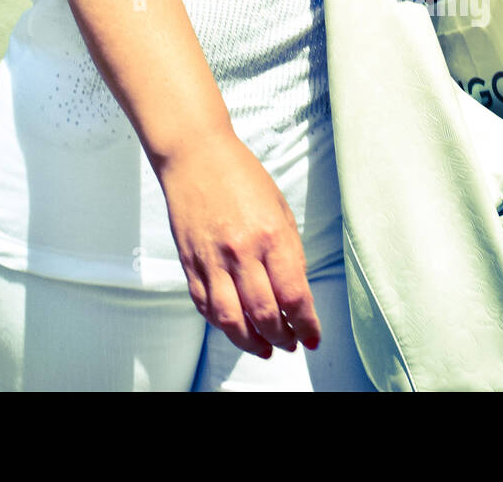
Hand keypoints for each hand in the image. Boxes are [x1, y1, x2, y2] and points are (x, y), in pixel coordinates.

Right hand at [156, 135, 320, 358]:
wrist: (195, 153)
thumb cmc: (240, 174)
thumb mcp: (279, 207)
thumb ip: (290, 251)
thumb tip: (296, 292)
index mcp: (271, 235)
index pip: (294, 296)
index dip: (307, 326)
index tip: (313, 337)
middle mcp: (241, 251)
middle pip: (265, 315)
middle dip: (283, 338)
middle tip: (291, 343)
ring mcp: (211, 259)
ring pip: (232, 320)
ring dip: (251, 343)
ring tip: (265, 347)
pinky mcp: (189, 261)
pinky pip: (205, 305)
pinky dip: (221, 324)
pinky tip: (235, 326)